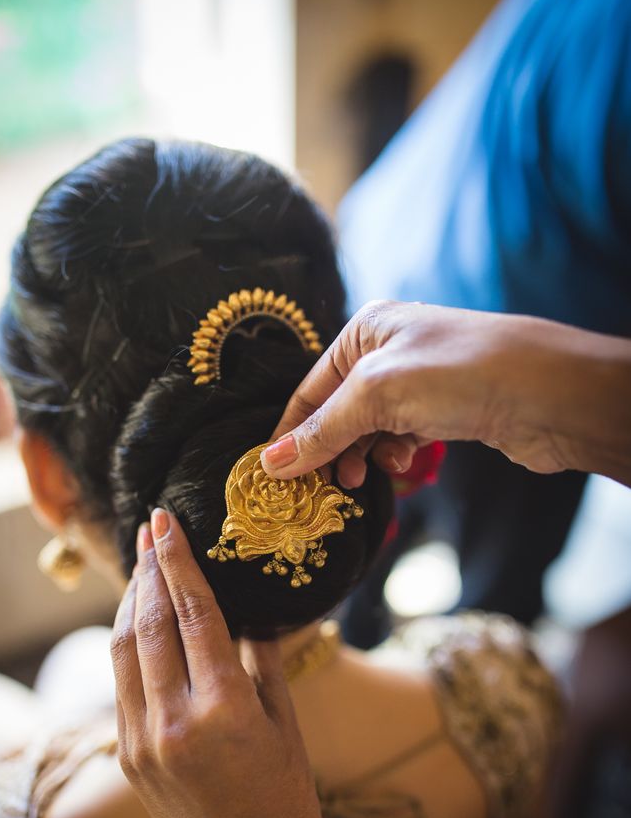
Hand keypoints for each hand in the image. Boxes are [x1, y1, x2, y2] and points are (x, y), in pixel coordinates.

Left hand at [110, 508, 329, 817]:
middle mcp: (174, 722)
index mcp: (224, 708)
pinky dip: (126, 643)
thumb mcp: (286, 721)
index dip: (179, 561)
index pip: (193, 614)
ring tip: (142, 565)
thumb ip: (264, 658)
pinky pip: (120, 684)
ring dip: (130, 600)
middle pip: (149, 623)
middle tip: (151, 528)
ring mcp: (142, 742)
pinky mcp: (126, 757)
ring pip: (124, 650)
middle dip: (148, 568)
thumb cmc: (287, 795)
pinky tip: (137, 621)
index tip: (166, 521)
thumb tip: (249, 607)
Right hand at [260, 300, 604, 484]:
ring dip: (363, 455)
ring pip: (370, 429)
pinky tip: (405, 463)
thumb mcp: (376, 395)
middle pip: (338, 410)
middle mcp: (389, 351)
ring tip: (363, 477)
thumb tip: (270, 463)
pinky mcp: (445, 410)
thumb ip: (323, 430)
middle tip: (323, 487)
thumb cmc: (458, 373)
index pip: (310, 387)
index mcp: (366, 330)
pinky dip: (396, 454)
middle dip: (329, 448)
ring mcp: (419, 382)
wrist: (546, 392)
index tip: (272, 474)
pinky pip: (402, 437)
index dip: (291, 431)